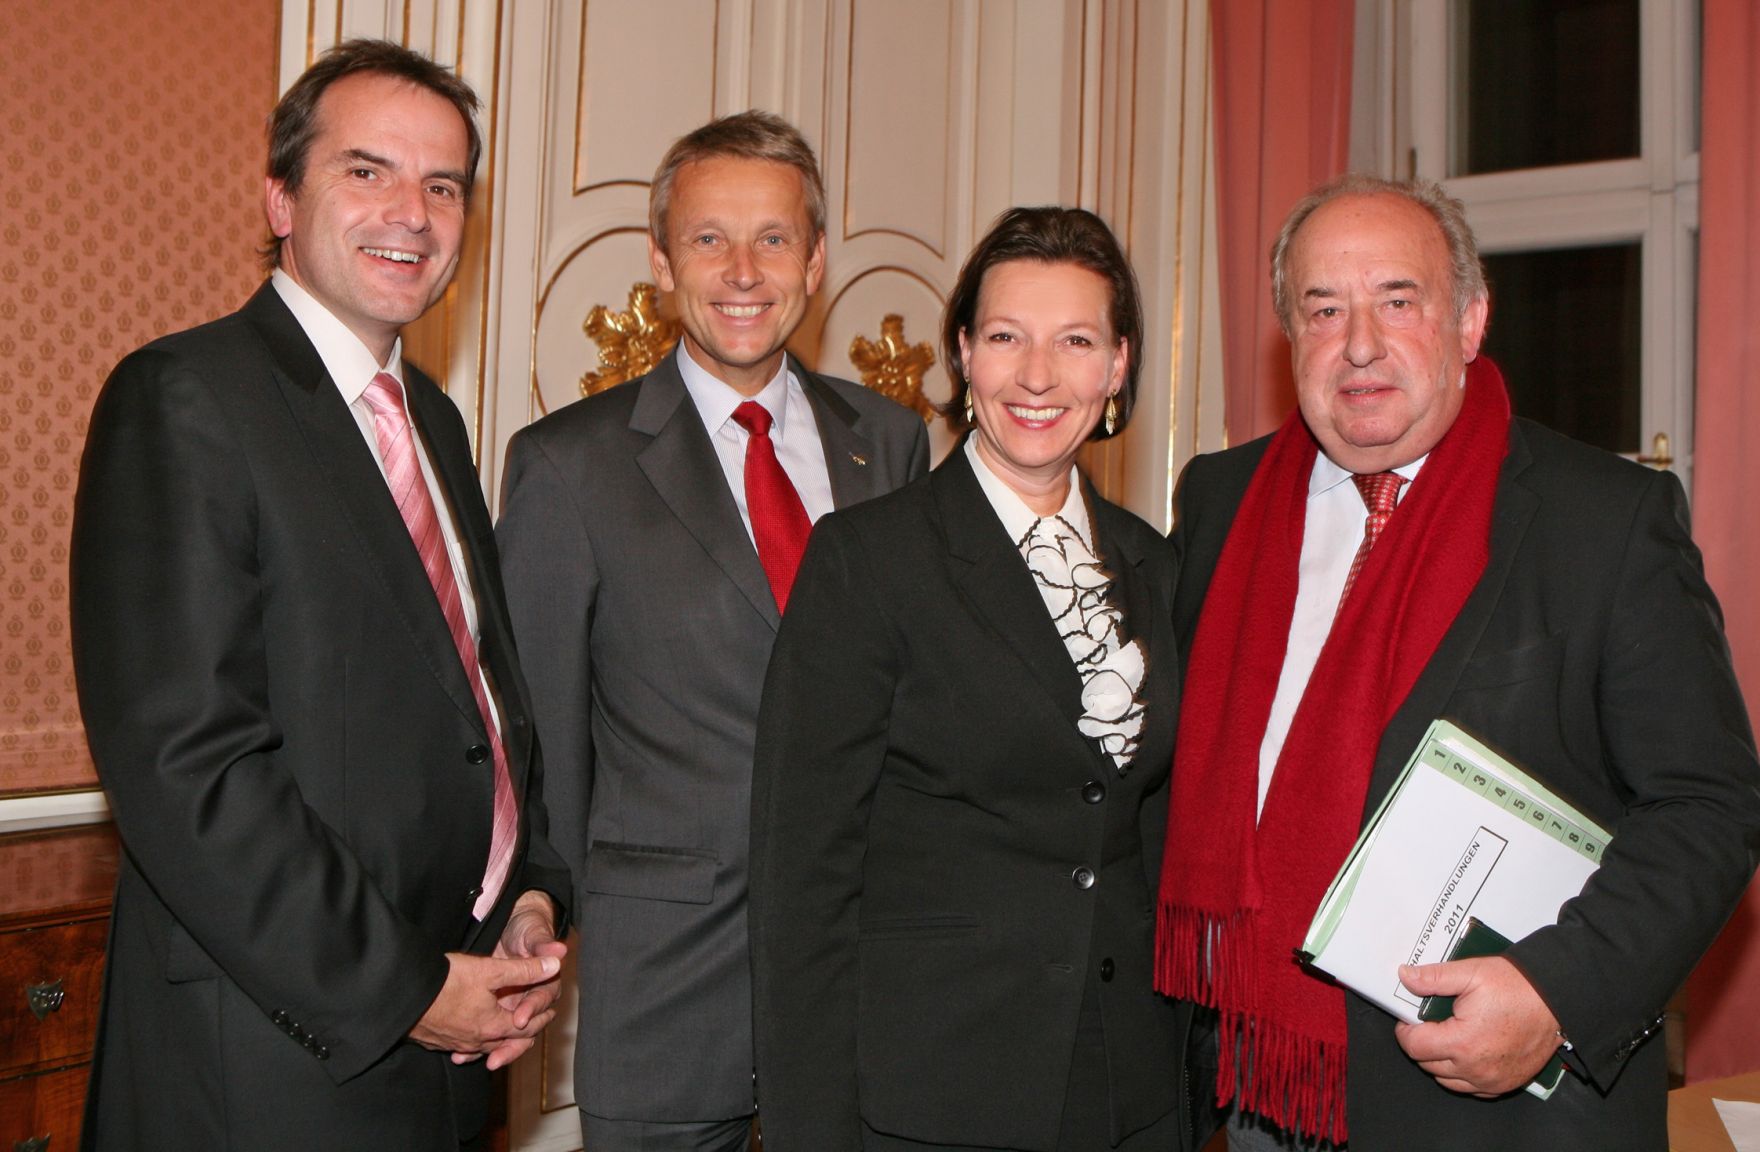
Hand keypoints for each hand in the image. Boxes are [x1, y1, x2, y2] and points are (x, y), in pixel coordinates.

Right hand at [409, 947, 562, 1070]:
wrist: (402, 994)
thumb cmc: (446, 981)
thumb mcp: (490, 970)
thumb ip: (524, 969)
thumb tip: (555, 966)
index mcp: (494, 1026)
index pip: (527, 1027)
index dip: (541, 1017)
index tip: (550, 1012)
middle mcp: (476, 1041)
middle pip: (507, 1041)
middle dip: (523, 1031)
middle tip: (532, 1024)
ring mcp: (455, 1043)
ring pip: (484, 1045)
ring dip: (498, 1039)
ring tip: (505, 1032)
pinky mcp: (436, 1041)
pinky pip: (462, 1046)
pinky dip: (473, 1042)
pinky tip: (468, 1037)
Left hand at [474, 890, 569, 1068]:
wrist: (513, 928)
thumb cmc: (527, 930)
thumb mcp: (533, 934)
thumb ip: (544, 944)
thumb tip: (561, 950)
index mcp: (546, 985)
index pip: (541, 1002)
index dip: (531, 1011)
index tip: (518, 1018)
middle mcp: (533, 1002)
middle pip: (528, 1030)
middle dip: (512, 1045)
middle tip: (497, 1057)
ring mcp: (515, 1009)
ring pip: (509, 1038)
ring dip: (495, 1051)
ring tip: (477, 1061)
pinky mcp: (498, 1013)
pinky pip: (491, 1035)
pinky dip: (477, 1047)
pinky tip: (462, 1056)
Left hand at [1394, 956, 1561, 1096]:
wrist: (1556, 1000)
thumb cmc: (1518, 987)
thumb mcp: (1471, 973)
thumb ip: (1433, 978)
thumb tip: (1406, 977)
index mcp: (1462, 1043)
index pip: (1414, 1047)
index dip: (1406, 1031)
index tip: (1409, 1019)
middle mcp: (1476, 1069)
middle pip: (1428, 1064)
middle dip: (1423, 1043)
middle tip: (1431, 1022)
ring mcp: (1492, 1081)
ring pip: (1447, 1080)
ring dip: (1440, 1061)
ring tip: (1448, 1035)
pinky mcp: (1506, 1084)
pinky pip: (1472, 1089)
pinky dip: (1463, 1074)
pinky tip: (1467, 1052)